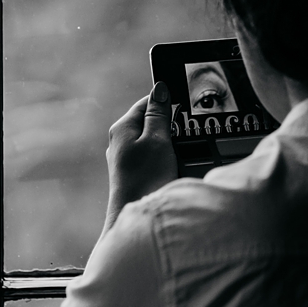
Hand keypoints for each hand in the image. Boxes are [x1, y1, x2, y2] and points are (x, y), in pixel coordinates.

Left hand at [103, 82, 177, 230]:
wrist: (137, 218)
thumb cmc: (145, 179)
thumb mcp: (157, 140)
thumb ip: (159, 114)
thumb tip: (160, 89)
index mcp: (122, 127)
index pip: (147, 102)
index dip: (169, 103)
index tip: (186, 109)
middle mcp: (120, 141)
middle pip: (152, 122)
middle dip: (171, 127)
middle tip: (186, 136)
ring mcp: (127, 159)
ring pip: (156, 142)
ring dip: (172, 146)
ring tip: (181, 156)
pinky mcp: (135, 174)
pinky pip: (156, 159)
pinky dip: (168, 161)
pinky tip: (176, 169)